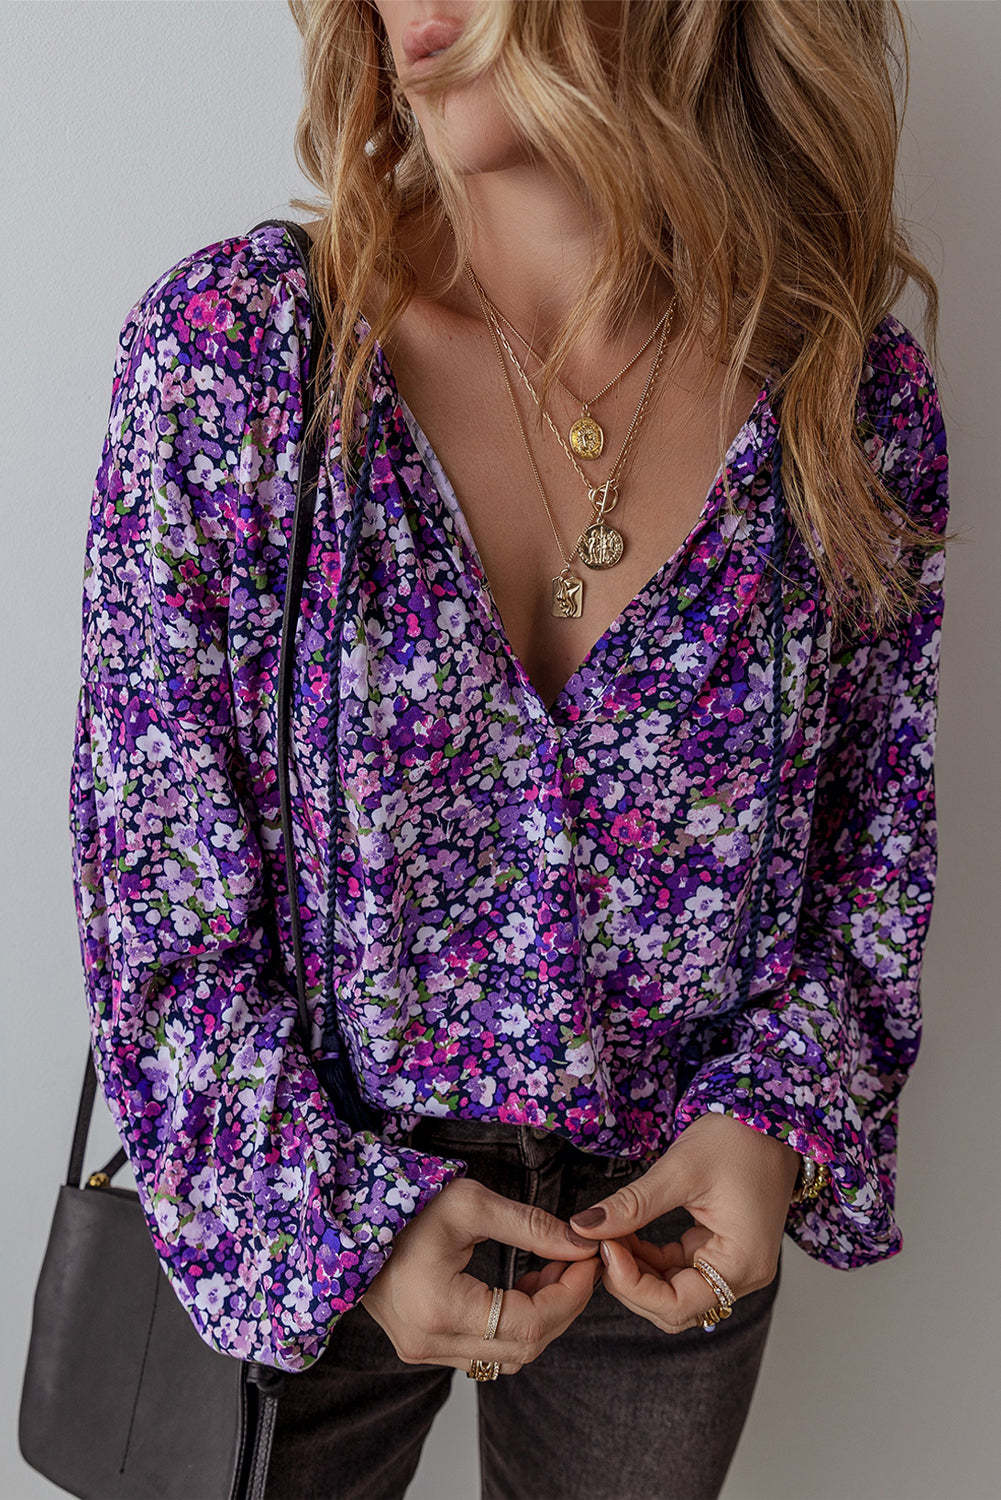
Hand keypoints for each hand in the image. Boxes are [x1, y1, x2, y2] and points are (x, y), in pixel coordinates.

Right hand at [361, 1176, 601, 1372]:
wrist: (351, 1215)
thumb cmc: (407, 1202)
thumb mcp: (471, 1203)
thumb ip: (531, 1226)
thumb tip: (581, 1243)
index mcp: (441, 1310)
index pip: (531, 1324)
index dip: (570, 1294)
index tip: (590, 1259)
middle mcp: (430, 1343)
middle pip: (524, 1348)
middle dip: (562, 1305)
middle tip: (577, 1263)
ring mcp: (422, 1350)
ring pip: (507, 1356)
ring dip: (540, 1318)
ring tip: (551, 1270)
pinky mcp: (421, 1346)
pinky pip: (484, 1351)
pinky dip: (514, 1325)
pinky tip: (522, 1287)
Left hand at [568, 1112, 801, 1333]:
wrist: (766, 1120)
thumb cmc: (736, 1139)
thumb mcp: (679, 1171)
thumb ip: (632, 1205)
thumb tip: (582, 1227)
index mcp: (741, 1264)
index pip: (677, 1305)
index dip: (632, 1285)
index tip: (604, 1247)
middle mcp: (741, 1275)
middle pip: (673, 1307)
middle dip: (630, 1281)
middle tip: (600, 1243)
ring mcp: (730, 1265)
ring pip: (671, 1291)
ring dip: (635, 1271)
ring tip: (609, 1235)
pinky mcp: (718, 1251)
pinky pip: (676, 1271)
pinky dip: (647, 1259)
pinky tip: (625, 1233)